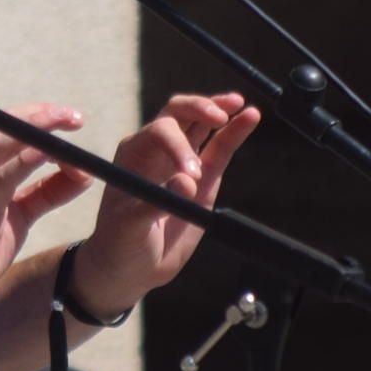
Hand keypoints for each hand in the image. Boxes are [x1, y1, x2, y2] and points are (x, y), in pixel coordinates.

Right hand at [0, 102, 94, 316]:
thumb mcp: (21, 213)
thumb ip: (49, 192)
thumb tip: (84, 173)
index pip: (7, 126)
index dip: (40, 115)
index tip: (71, 117)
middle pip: (4, 126)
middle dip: (42, 115)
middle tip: (75, 117)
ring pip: (1, 143)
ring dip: (39, 130)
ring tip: (69, 127)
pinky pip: (3, 179)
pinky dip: (27, 160)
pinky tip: (48, 154)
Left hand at [70, 93, 262, 312]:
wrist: (131, 267)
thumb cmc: (119, 243)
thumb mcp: (128, 226)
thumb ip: (154, 204)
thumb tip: (188, 182)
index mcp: (134, 153)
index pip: (161, 132)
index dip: (179, 145)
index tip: (192, 174)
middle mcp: (158, 150)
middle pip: (180, 113)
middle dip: (200, 108)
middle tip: (220, 115)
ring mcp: (182, 161)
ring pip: (202, 125)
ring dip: (220, 110)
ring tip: (239, 103)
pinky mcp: (204, 178)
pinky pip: (221, 149)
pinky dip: (236, 132)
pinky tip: (251, 116)